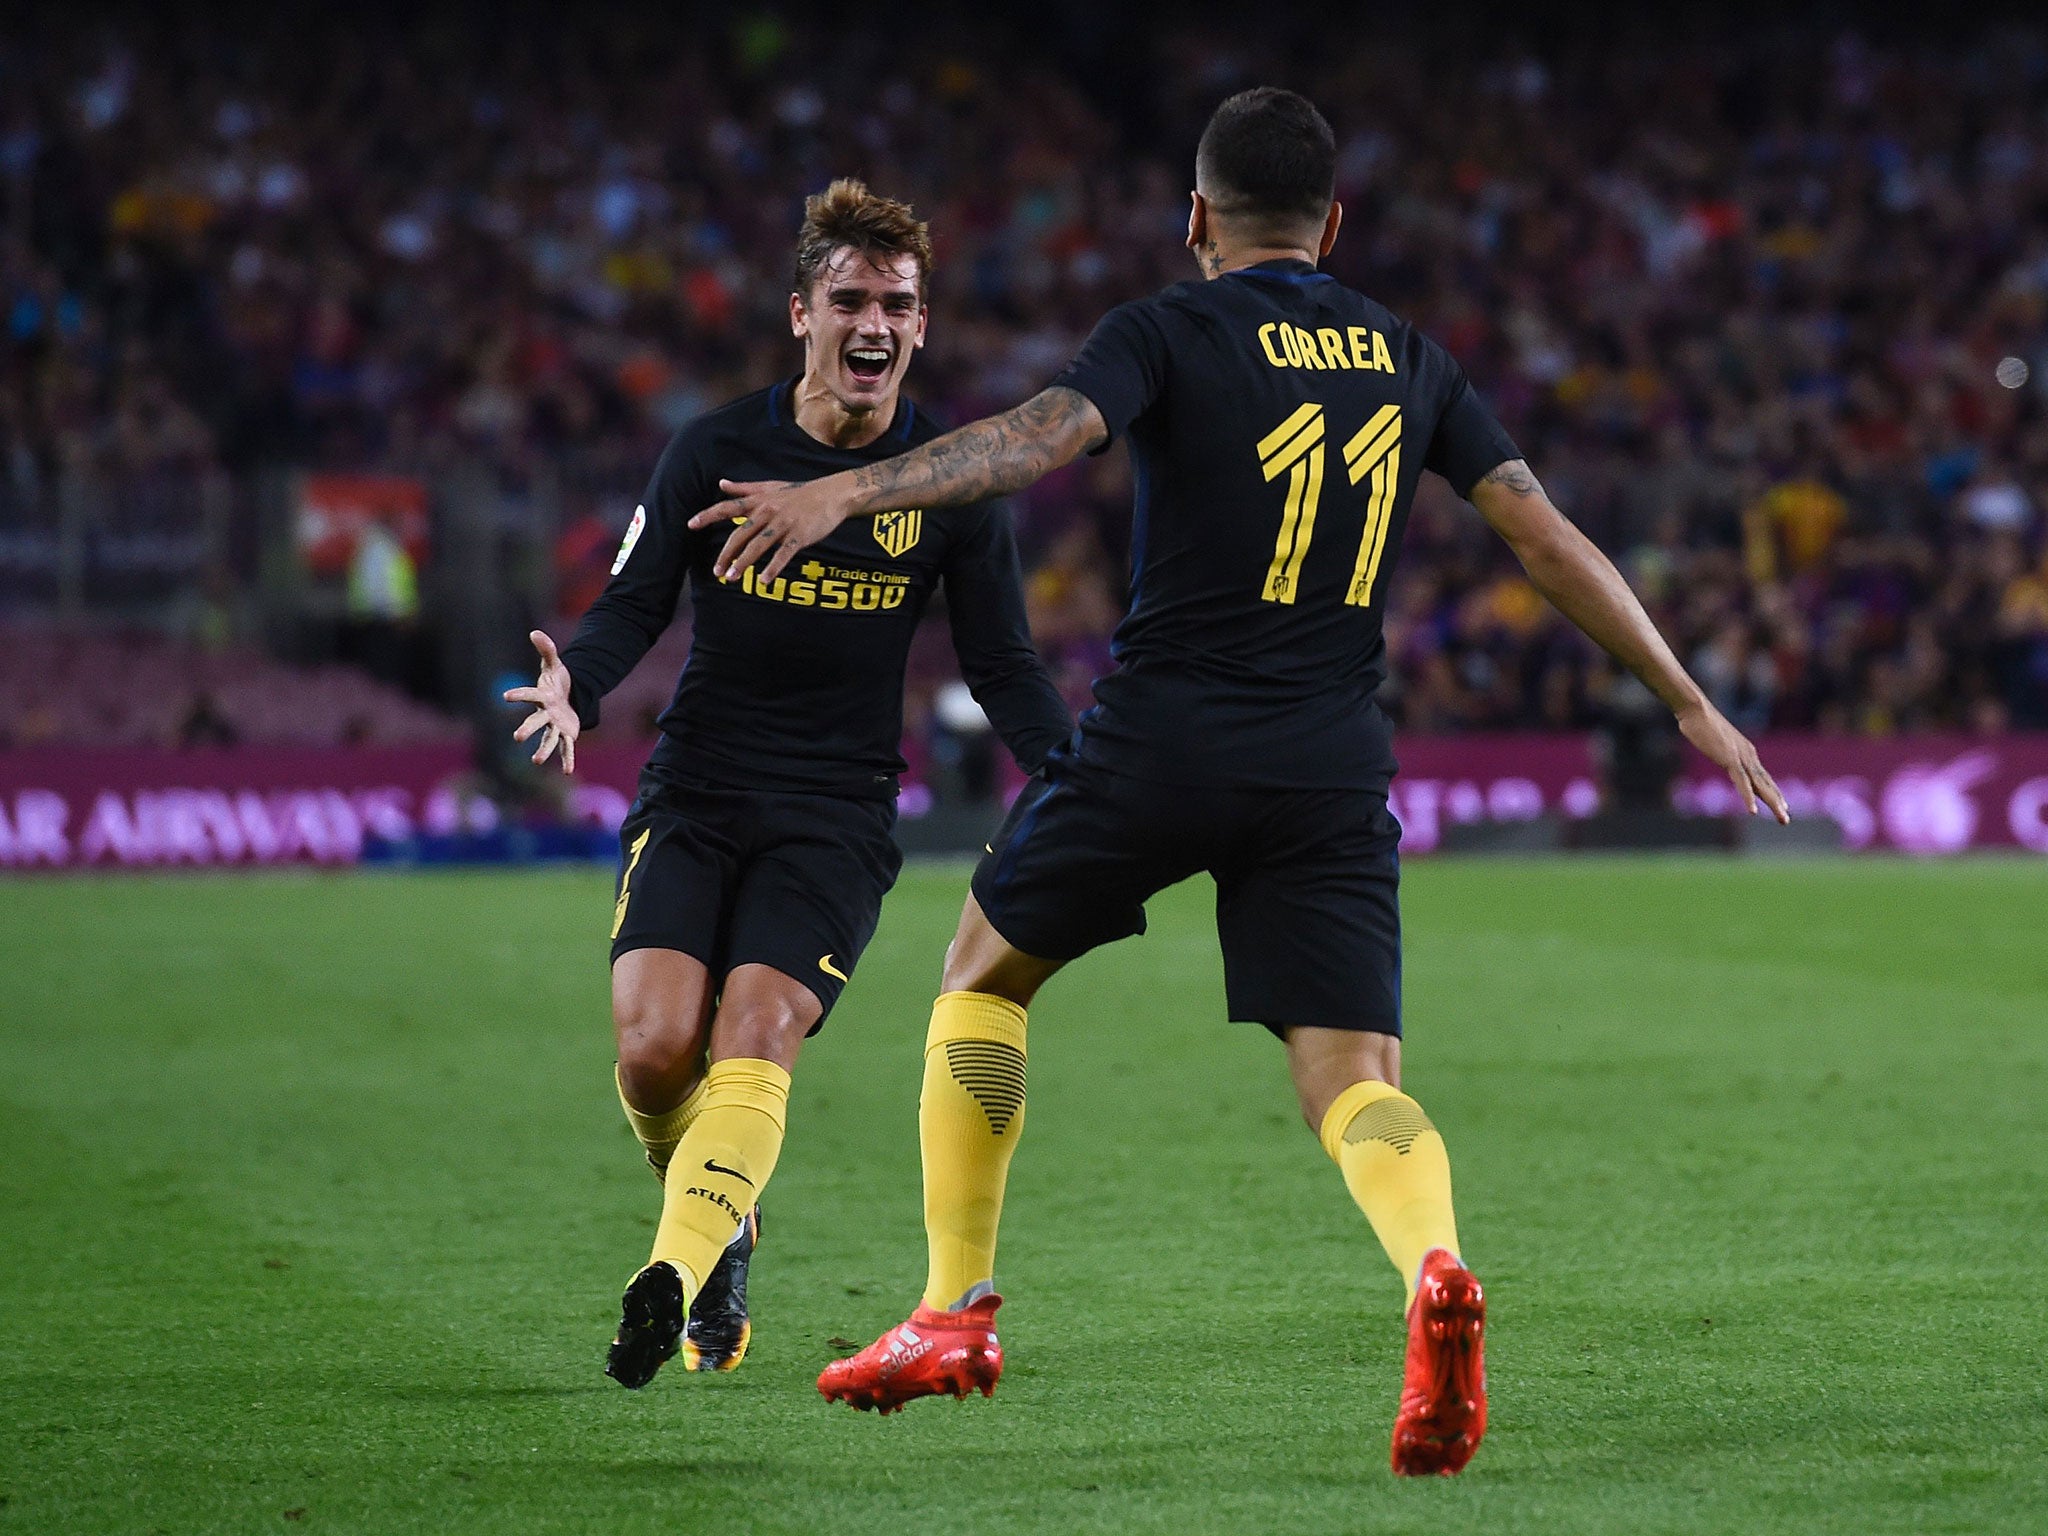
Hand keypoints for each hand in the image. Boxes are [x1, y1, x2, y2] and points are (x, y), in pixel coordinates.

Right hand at [502, 629, 578, 773]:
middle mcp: (545, 714)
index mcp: (541, 696)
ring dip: (543, 750)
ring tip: (537, 761)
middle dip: (527, 729)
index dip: (518, 695)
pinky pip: (566, 748)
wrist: (569, 697)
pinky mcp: (566, 734)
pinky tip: (568, 771)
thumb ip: (547, 649)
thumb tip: (535, 632)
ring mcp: (555, 726)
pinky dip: (567, 759)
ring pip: (548, 739)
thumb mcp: (555, 664)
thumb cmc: (557, 681)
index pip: (528, 695)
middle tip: (517, 737)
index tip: (505, 697)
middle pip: (535, 722)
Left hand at [689, 477, 858, 582]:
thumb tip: (721, 484)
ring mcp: (784, 524)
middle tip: (717, 572)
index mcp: (758, 501)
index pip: (728, 507)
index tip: (691, 525)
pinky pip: (783, 553)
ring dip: (744, 563)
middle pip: (741, 534)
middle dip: (727, 554)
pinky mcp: (800, 535)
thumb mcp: (770, 487)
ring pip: (758, 546)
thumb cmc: (798, 492)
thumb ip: (744, 488)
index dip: (708, 515)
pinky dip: (773, 567)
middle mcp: (768, 511)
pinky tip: (764, 581)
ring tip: (732, 578)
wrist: (831, 494)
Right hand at [1677, 702, 1788, 823]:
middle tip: (1785, 819)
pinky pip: (1742, 783)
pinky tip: (1752, 811)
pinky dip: (1748, 798)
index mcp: (1746, 751)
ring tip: (1782, 818)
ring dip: (1772, 803)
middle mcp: (1748, 755)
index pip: (1762, 776)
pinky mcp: (1730, 760)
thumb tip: (1716, 749)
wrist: (1696, 710)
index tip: (1782, 804)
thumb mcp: (1714, 740)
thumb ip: (1719, 748)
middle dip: (1777, 802)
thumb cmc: (1700, 722)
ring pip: (1760, 786)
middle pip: (1766, 783)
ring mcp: (1741, 757)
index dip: (1772, 791)